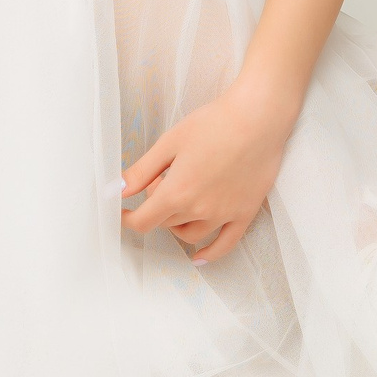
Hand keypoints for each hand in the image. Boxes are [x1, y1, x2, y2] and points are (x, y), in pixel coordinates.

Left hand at [120, 79, 296, 266]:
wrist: (259, 118)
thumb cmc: (214, 123)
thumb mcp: (169, 142)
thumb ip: (141, 170)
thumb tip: (117, 190)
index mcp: (177, 192)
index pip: (143, 221)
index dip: (127, 218)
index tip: (122, 212)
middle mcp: (199, 210)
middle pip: (165, 224)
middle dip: (156, 206)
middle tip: (163, 177)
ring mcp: (224, 215)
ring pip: (190, 234)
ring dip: (177, 224)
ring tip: (181, 198)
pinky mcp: (245, 214)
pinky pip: (225, 245)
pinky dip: (210, 254)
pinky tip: (199, 258)